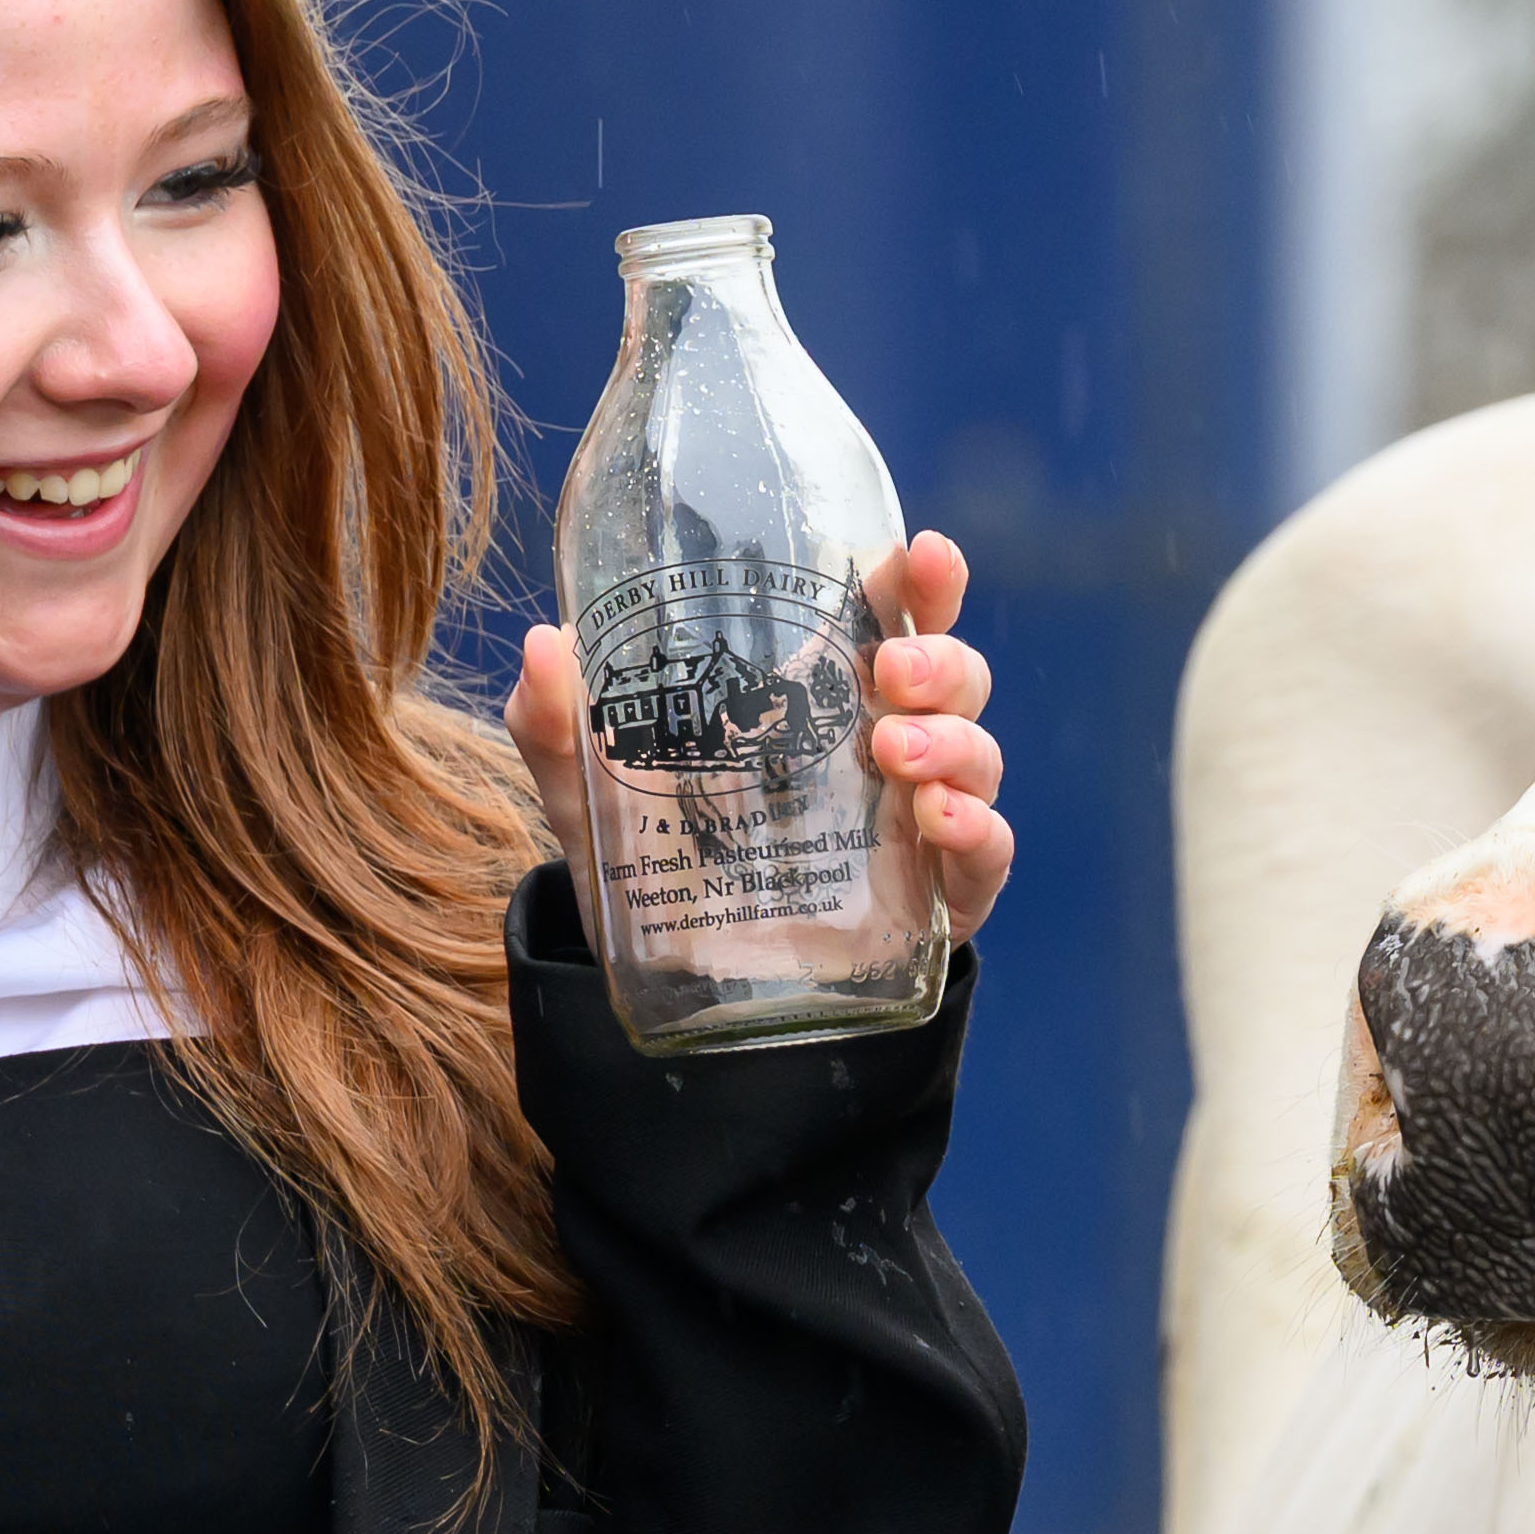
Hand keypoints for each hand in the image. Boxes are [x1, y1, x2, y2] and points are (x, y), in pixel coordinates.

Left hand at [499, 528, 1014, 939]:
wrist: (686, 978)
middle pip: (953, 674)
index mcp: (822, 694)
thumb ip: (557, 724)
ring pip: (978, 751)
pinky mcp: (942, 895)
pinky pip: (991, 849)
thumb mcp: (593, 790)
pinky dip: (979, 829)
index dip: (924, 579)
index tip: (922, 556)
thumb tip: (543, 643)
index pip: (894, 615)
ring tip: (895, 753)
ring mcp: (922, 816)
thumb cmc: (661, 856)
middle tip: (890, 671)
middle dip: (939, 658)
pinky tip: (941, 821)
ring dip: (952, 740)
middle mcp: (888, 741)